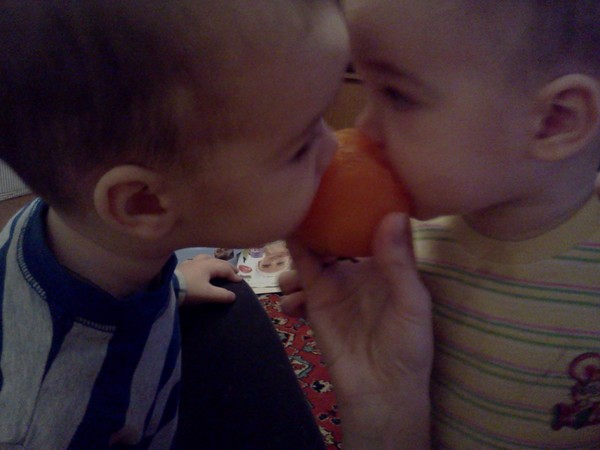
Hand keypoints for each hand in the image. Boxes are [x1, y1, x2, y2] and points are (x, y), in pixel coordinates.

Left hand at [177, 254, 241, 304]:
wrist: (167, 288)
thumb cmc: (189, 290)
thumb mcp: (207, 294)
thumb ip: (222, 295)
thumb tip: (233, 296)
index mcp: (209, 266)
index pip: (225, 268)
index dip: (233, 275)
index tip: (240, 281)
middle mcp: (201, 261)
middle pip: (217, 261)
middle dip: (227, 266)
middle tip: (235, 271)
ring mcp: (191, 263)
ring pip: (206, 258)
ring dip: (215, 262)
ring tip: (218, 266)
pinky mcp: (182, 267)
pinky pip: (196, 262)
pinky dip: (203, 263)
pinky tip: (200, 267)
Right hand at [279, 213, 432, 448]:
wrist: (381, 392)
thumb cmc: (407, 347)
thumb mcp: (412, 304)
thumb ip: (400, 261)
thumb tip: (393, 213)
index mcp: (386, 261)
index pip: (369, 224)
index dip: (356, 204)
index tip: (340, 180)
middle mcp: (359, 266)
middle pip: (335, 233)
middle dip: (320, 219)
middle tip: (304, 200)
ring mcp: (334, 282)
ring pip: (310, 253)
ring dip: (300, 248)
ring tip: (296, 247)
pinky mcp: (315, 301)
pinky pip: (295, 282)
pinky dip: (289, 286)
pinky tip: (294, 300)